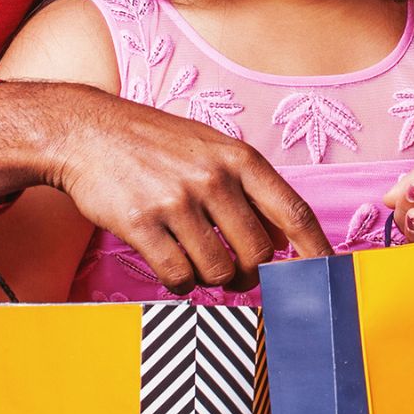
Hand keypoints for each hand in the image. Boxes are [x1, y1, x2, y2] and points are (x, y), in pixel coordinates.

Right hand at [43, 87, 332, 294]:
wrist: (85, 131)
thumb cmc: (153, 143)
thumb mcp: (211, 148)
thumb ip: (250, 189)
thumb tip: (286, 240)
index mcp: (238, 157)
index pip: (294, 212)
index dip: (316, 251)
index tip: (328, 276)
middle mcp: (213, 178)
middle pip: (258, 254)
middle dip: (249, 273)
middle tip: (234, 271)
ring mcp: (176, 201)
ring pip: (219, 272)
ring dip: (209, 277)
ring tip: (192, 256)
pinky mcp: (142, 225)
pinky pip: (179, 277)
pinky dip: (179, 282)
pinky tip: (170, 262)